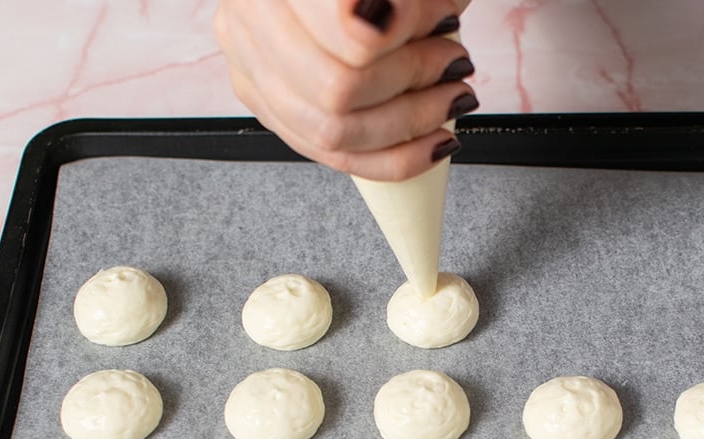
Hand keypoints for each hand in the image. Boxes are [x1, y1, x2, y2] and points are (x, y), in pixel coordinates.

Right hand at [215, 0, 476, 179]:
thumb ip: (415, 0)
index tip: (444, 21)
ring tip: (450, 97)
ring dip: (410, 122)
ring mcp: (250, 66)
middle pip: (338, 86)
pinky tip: (433, 141)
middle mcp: (250, 15)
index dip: (404, 31)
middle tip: (454, 62)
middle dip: (413, 81)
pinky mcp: (264, 104)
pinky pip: (330, 154)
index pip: (347, 30)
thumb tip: (440, 20)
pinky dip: (394, 157)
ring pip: (333, 131)